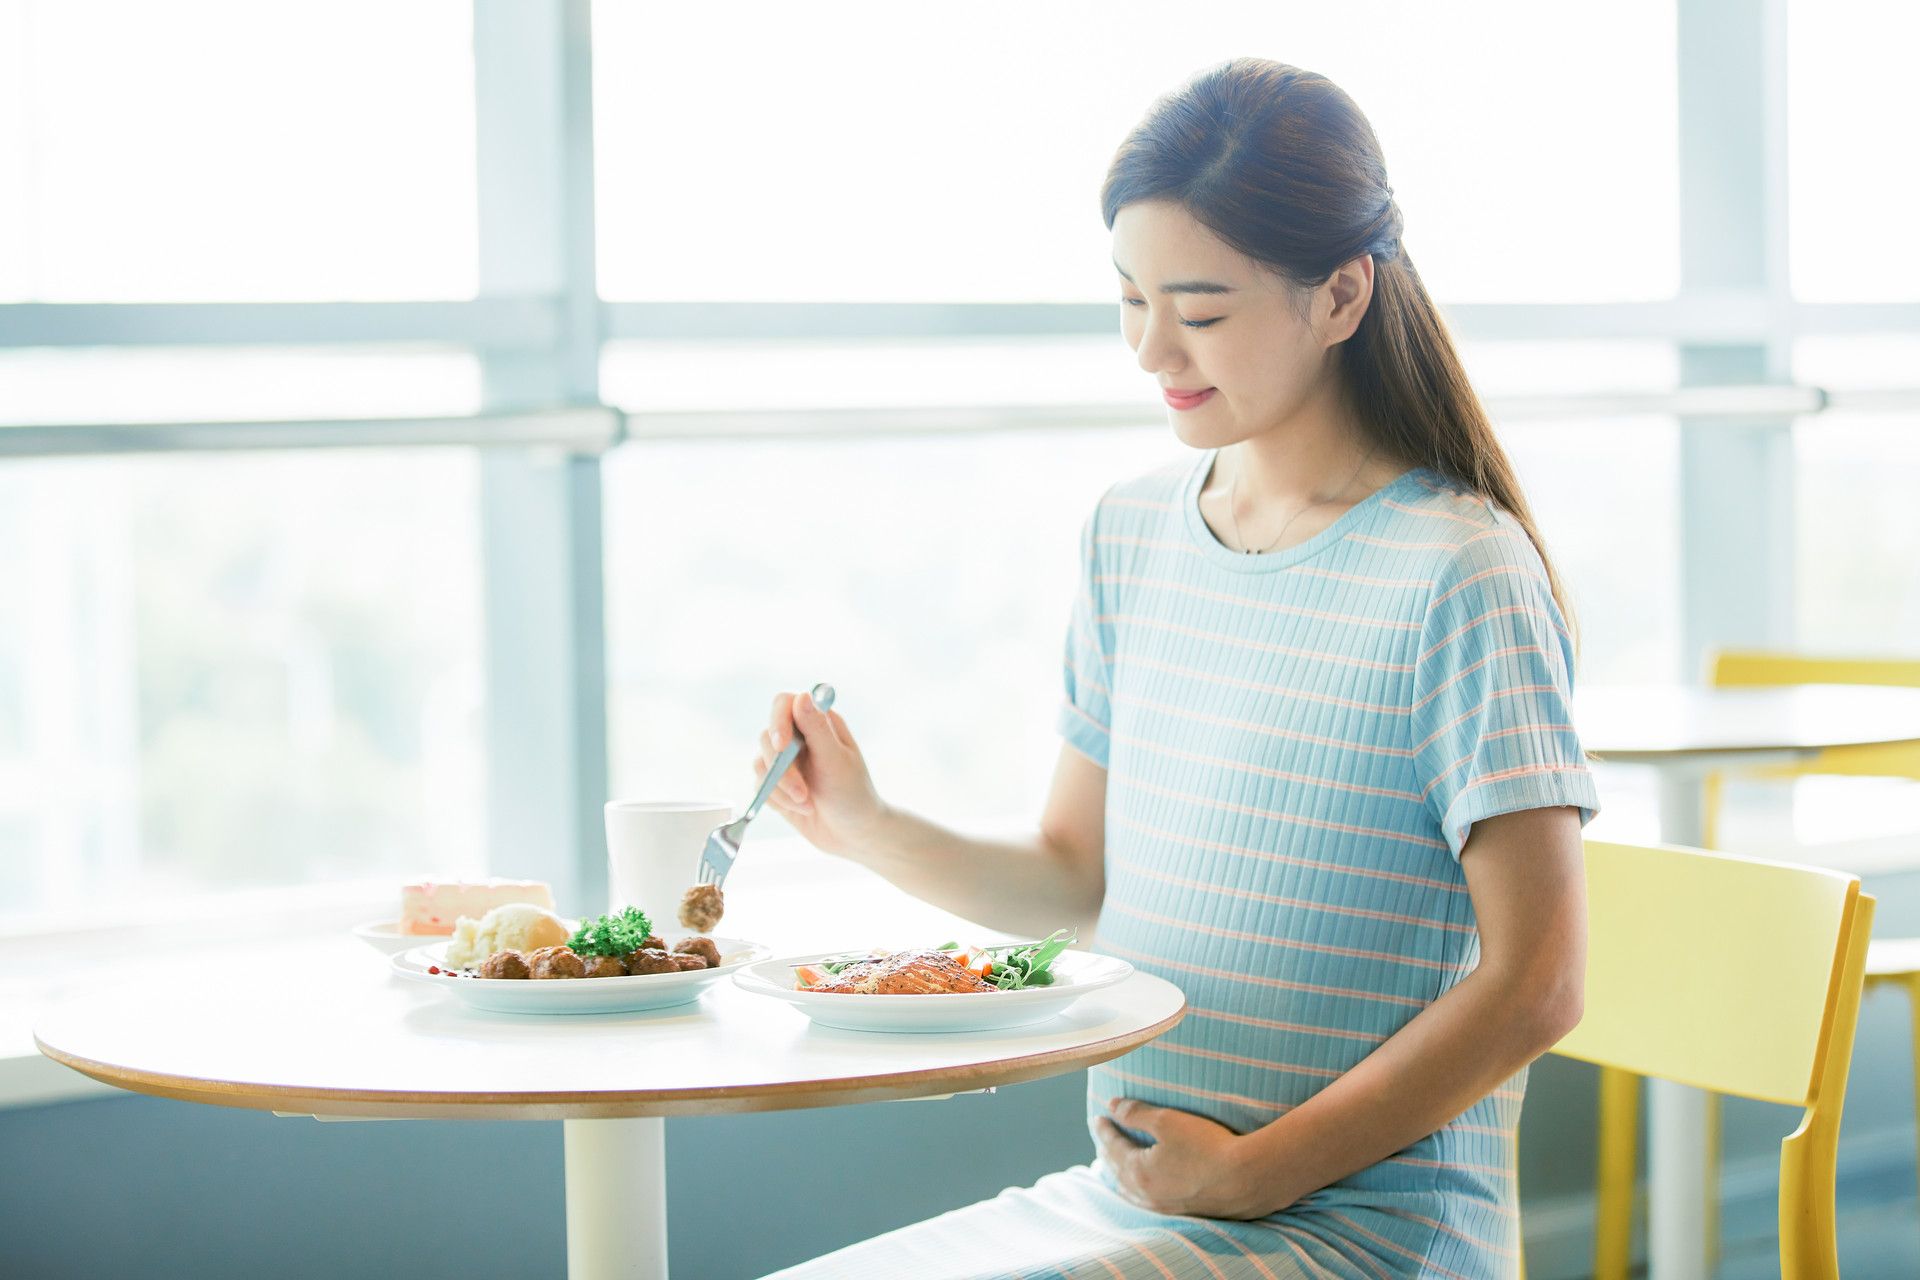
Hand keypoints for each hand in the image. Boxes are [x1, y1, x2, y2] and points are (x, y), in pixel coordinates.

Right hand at [754, 689, 887, 858]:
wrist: (853, 835)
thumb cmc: (852, 794)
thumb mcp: (836, 761)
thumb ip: (816, 729)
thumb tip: (801, 696)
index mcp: (820, 723)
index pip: (785, 703)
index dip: (778, 720)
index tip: (782, 745)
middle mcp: (800, 738)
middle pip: (768, 736)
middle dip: (782, 769)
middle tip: (802, 791)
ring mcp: (787, 761)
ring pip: (761, 763)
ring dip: (781, 788)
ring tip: (807, 803)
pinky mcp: (777, 784)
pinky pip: (761, 785)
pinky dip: (778, 800)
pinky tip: (802, 809)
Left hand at [1092, 1098, 1276, 1219]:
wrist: (1246, 1179)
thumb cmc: (1206, 1147)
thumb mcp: (1168, 1121)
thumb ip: (1136, 1113)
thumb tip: (1112, 1106)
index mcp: (1138, 1171)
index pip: (1114, 1146)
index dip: (1105, 1130)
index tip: (1098, 1117)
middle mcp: (1146, 1193)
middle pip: (1118, 1170)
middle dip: (1108, 1152)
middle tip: (1102, 1139)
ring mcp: (1164, 1206)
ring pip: (1131, 1190)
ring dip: (1120, 1174)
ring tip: (1115, 1164)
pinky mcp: (1182, 1212)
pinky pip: (1147, 1200)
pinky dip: (1137, 1189)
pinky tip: (1144, 1188)